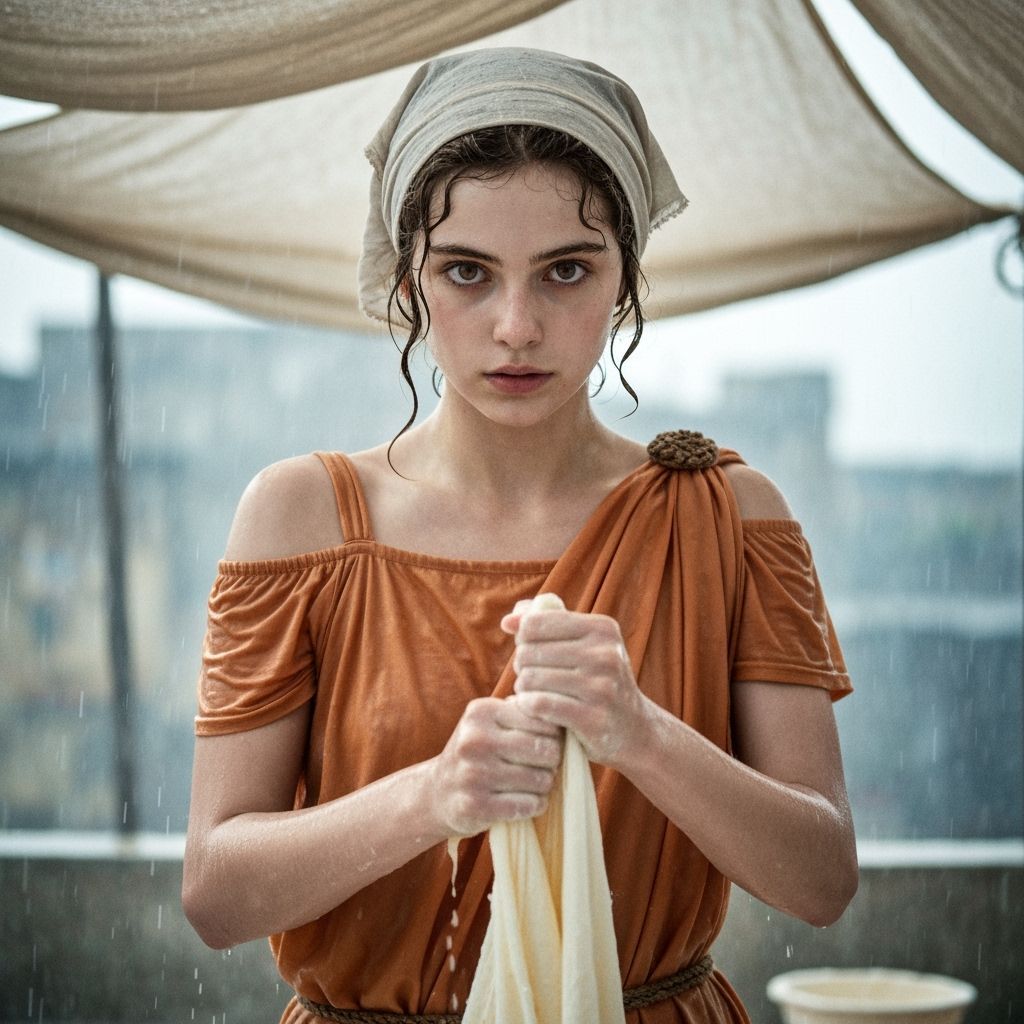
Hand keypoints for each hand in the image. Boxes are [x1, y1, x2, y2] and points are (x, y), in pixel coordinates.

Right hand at [429, 695, 563, 837]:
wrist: (438, 792)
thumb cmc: (479, 752)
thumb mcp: (491, 722)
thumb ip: (523, 712)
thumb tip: (564, 715)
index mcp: (482, 712)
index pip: (543, 719)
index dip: (554, 735)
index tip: (546, 744)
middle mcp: (474, 740)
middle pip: (545, 749)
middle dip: (553, 761)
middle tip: (545, 767)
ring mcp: (473, 774)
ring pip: (540, 780)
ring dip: (545, 785)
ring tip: (534, 784)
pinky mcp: (475, 806)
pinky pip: (528, 805)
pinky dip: (535, 805)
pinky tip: (527, 802)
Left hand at [501, 601, 650, 766]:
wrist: (634, 727)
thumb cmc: (597, 678)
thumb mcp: (581, 642)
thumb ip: (543, 622)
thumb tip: (507, 622)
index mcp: (602, 628)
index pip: (535, 623)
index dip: (523, 638)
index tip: (532, 650)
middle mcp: (605, 654)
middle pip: (530, 652)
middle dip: (522, 666)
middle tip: (532, 676)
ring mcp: (602, 687)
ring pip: (531, 678)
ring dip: (523, 688)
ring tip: (532, 692)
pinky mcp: (593, 718)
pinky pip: (540, 704)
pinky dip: (528, 706)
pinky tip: (534, 708)